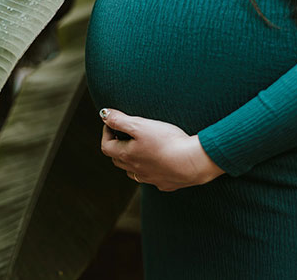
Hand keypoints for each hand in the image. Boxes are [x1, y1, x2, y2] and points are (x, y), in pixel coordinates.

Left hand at [99, 108, 224, 190]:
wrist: (192, 162)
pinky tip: (159, 163)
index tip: (112, 122)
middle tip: (124, 134)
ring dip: (132, 160)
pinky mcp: (165, 183)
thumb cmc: (166, 142)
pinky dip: (150, 170)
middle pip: (117, 160)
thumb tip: (104, 114)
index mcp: (127, 155)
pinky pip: (152, 178)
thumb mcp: (140, 125)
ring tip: (139, 148)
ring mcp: (150, 179)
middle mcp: (135, 170)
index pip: (106, 146)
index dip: (107, 132)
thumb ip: (120, 120)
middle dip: (117, 146)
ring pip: (133, 171)